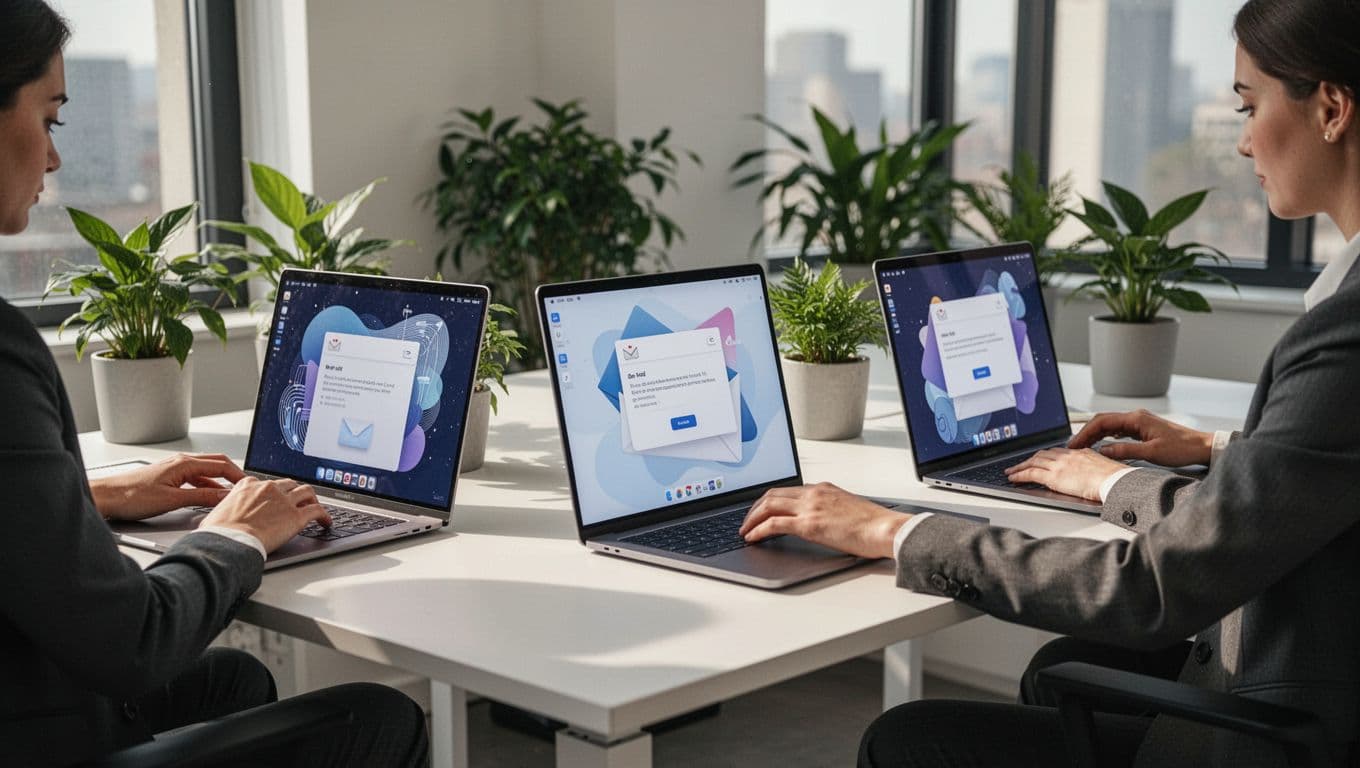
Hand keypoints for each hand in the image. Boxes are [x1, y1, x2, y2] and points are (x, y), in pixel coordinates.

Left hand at [91, 453, 245, 521]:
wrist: (106, 497)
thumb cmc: (131, 496)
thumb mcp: (173, 500)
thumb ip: (202, 497)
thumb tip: (224, 496)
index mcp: (184, 463)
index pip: (221, 464)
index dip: (238, 476)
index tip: (249, 486)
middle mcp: (180, 462)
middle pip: (216, 464)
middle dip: (233, 475)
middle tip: (246, 488)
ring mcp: (174, 469)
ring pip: (205, 472)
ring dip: (220, 482)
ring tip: (230, 495)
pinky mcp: (168, 478)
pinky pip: (195, 479)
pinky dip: (206, 486)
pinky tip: (208, 498)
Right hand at [199, 477, 330, 553]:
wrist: (228, 542)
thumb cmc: (218, 533)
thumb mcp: (217, 514)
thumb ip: (227, 511)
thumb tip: (220, 521)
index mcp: (248, 485)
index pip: (267, 483)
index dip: (274, 491)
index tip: (276, 498)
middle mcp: (268, 488)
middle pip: (289, 484)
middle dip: (295, 492)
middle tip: (298, 501)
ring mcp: (284, 500)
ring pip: (307, 492)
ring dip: (312, 499)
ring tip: (315, 507)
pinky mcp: (296, 516)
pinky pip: (317, 511)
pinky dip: (324, 515)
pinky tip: (326, 522)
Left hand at [739, 482, 908, 558]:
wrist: (886, 529)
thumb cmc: (875, 524)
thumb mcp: (848, 509)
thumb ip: (829, 510)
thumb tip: (820, 522)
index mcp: (823, 488)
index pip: (788, 490)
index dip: (769, 500)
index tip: (761, 510)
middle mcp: (814, 493)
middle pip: (772, 494)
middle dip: (754, 508)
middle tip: (747, 521)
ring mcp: (810, 507)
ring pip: (768, 505)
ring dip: (751, 518)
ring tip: (745, 530)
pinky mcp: (809, 524)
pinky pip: (774, 524)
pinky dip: (758, 530)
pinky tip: (752, 538)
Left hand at [1005, 447, 1127, 500]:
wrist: (1115, 480)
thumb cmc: (1115, 478)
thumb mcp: (1104, 467)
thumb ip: (1092, 467)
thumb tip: (1091, 473)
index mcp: (1080, 453)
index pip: (1057, 451)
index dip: (1045, 455)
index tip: (1039, 458)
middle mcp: (1067, 456)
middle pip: (1042, 455)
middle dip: (1029, 459)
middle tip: (1020, 464)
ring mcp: (1059, 465)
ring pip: (1033, 462)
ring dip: (1020, 467)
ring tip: (1011, 471)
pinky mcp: (1054, 477)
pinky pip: (1031, 474)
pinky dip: (1019, 475)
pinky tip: (1013, 478)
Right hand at [1068, 409, 1212, 465]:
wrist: (1201, 446)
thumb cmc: (1181, 448)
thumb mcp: (1151, 453)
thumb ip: (1124, 451)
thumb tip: (1102, 451)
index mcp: (1136, 419)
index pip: (1102, 422)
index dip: (1085, 433)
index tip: (1074, 444)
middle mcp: (1136, 417)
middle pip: (1103, 421)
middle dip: (1086, 433)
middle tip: (1073, 446)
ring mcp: (1139, 422)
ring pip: (1110, 425)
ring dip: (1095, 434)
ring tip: (1083, 447)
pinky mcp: (1143, 429)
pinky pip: (1119, 430)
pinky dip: (1106, 436)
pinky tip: (1102, 444)